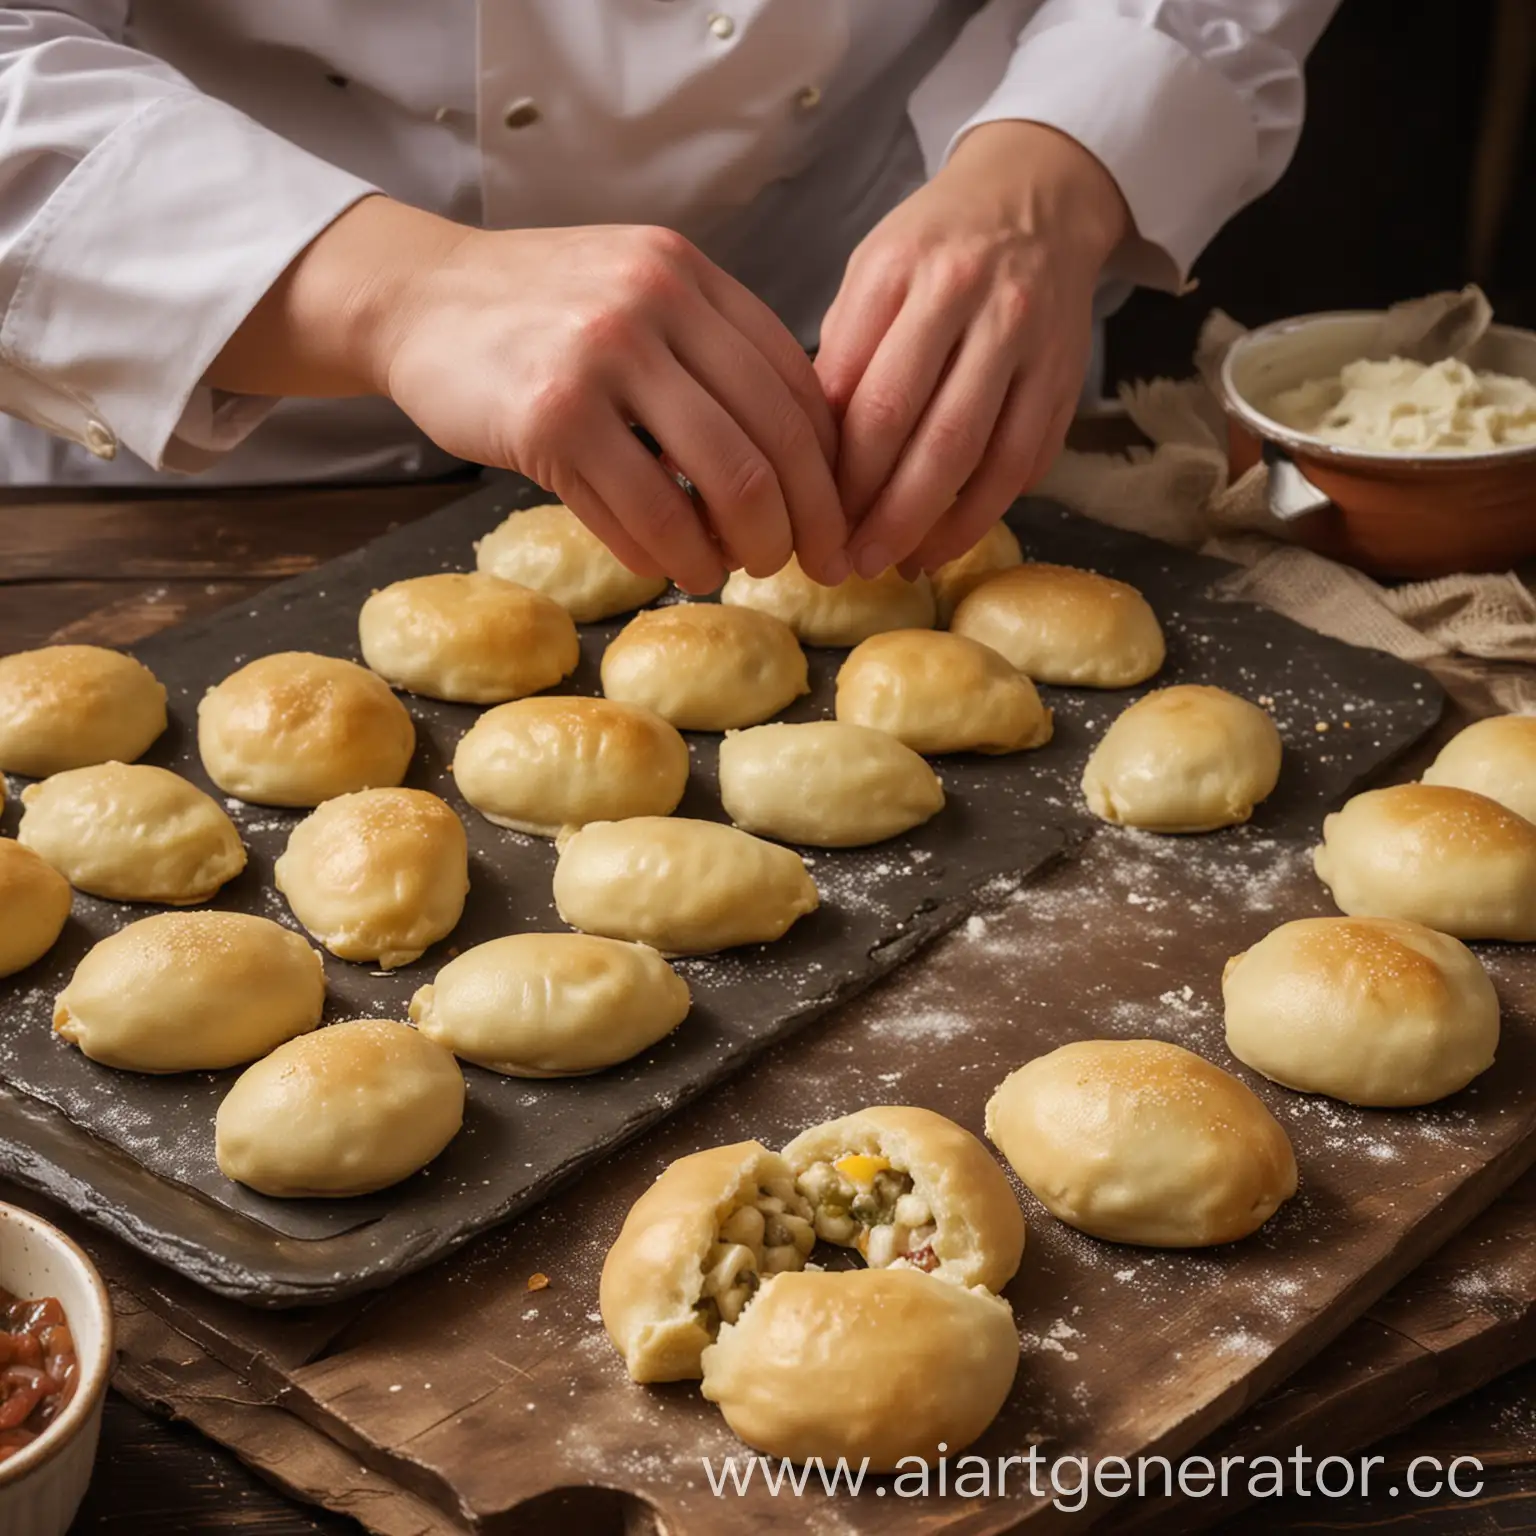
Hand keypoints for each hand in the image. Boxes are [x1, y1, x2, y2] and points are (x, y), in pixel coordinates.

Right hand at [212, 203, 846, 593]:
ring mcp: (601, 359)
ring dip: (738, 548)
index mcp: (689, 275)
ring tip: (730, 571)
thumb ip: (709, 354)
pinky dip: (665, 556)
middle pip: (774, 442)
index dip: (830, 469)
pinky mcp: (550, 418)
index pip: (798, 386)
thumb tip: (798, 459)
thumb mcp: (636, 297)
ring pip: (720, 483)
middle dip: (804, 523)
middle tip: (804, 566)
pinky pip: (639, 512)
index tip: (836, 521)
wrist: (416, 298)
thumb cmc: (538, 314)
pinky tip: (671, 568)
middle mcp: (655, 305)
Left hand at [815, 121, 1129, 576]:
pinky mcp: (1065, 376)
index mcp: (902, 271)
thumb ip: (842, 357)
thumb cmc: (934, 248)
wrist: (1036, 197)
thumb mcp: (870, 275)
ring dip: (931, 526)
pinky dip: (983, 513)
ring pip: (977, 456)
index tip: (805, 519)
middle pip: (918, 430)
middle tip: (845, 563)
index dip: (830, 471)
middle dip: (877, 512)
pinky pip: (1023, 462)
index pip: (858, 392)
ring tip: (894, 565)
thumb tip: (806, 460)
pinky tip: (946, 543)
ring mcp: (1026, 339)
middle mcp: (969, 299)